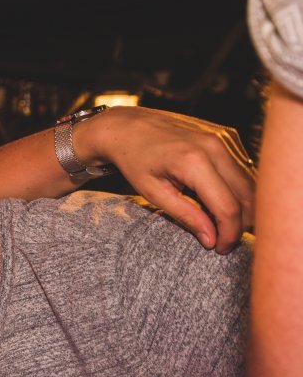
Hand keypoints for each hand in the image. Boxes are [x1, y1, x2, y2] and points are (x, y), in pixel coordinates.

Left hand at [75, 106, 254, 252]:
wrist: (127, 127)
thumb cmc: (135, 160)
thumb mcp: (153, 193)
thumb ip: (186, 216)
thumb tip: (211, 239)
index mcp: (194, 161)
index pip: (228, 207)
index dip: (229, 233)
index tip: (221, 249)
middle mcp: (215, 147)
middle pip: (246, 196)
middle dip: (240, 224)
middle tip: (224, 241)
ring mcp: (223, 138)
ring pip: (249, 183)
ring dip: (242, 207)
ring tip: (221, 224)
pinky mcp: (226, 136)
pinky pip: (242, 169)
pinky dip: (237, 189)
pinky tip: (219, 201)